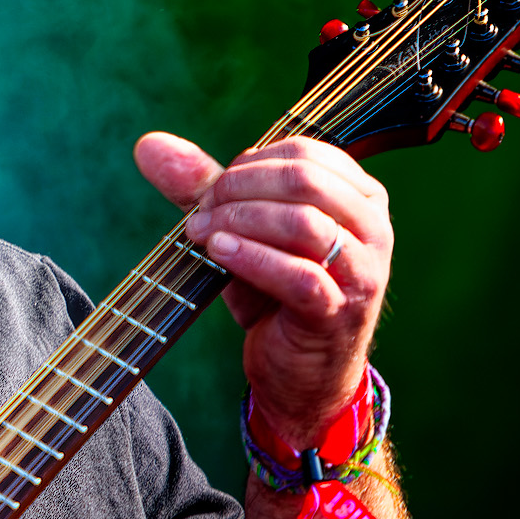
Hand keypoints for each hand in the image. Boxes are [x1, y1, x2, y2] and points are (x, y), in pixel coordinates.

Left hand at [134, 131, 391, 449]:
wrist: (300, 373)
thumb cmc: (274, 295)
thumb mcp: (239, 233)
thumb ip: (200, 187)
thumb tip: (148, 145)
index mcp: (358, 197)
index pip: (305, 153)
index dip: (248, 164)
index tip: (210, 190)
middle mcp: (371, 227)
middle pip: (304, 181)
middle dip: (238, 189)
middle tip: (197, 211)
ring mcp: (362, 270)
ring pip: (302, 223)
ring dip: (239, 221)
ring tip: (198, 233)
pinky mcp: (339, 311)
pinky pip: (298, 275)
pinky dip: (251, 258)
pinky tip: (217, 253)